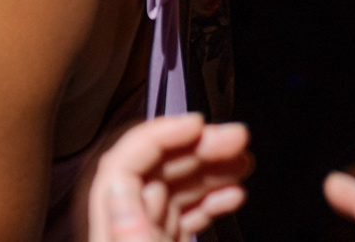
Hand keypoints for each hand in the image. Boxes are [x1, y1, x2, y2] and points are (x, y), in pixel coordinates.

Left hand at [85, 114, 253, 241]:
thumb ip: (131, 235)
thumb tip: (115, 186)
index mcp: (110, 231)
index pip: (123, 164)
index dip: (160, 135)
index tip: (197, 123)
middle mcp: (124, 228)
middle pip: (154, 171)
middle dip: (198, 147)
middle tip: (237, 137)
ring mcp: (146, 237)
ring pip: (174, 190)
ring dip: (210, 170)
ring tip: (243, 160)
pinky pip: (184, 216)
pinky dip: (209, 201)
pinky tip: (232, 194)